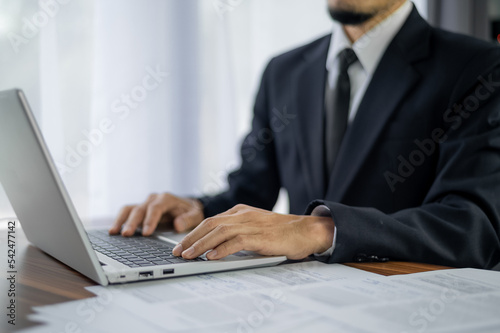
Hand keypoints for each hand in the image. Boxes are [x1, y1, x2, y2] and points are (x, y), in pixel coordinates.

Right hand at [109, 193, 203, 235]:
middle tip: (126, 234)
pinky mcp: (139, 210)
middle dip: (132, 222)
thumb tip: (178, 225)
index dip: (150, 220)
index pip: (155, 208)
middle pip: (140, 209)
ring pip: (129, 209)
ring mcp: (144, 204)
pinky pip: (126, 213)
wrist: (187, 206)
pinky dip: (119, 220)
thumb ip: (188, 219)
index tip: (146, 232)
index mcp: (166, 199)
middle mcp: (153, 199)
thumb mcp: (196, 215)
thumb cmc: (191, 212)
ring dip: (121, 220)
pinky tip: (113, 231)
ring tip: (114, 232)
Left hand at [172, 204, 334, 259]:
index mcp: (240, 211)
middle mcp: (242, 215)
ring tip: (188, 255)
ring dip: (200, 245)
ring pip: (218, 232)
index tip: (181, 244)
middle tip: (177, 251)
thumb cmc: (281, 232)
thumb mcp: (254, 227)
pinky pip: (235, 242)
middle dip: (190, 238)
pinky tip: (210, 257)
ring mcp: (251, 223)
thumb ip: (237, 232)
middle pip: (209, 224)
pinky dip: (221, 250)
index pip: (210, 221)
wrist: (305, 231)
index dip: (193, 233)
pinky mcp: (259, 235)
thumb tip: (215, 246)